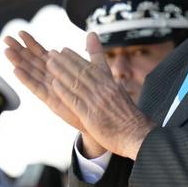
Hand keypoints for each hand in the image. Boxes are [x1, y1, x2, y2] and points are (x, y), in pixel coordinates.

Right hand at [5, 31, 105, 155]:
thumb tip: (92, 32)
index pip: (42, 53)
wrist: (100, 116)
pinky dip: (26, 79)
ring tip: (6, 51)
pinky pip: (36, 88)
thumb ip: (92, 51)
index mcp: (59, 69)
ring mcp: (50, 89)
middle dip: (19, 50)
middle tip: (6, 38)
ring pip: (31, 72)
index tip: (20, 32)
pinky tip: (16, 71)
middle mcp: (51, 78)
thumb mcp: (95, 68)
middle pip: (32, 62)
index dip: (31, 43)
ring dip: (18, 62)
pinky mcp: (51, 100)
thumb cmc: (96, 93)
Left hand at [47, 33, 155, 159]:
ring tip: (49, 63)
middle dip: (65, 61)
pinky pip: (75, 101)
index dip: (76, 58)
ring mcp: (97, 103)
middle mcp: (104, 90)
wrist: (138, 135)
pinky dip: (64, 91)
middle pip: (81, 72)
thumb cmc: (130, 119)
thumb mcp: (122, 95)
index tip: (65, 50)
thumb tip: (108, 77)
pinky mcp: (91, 116)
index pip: (91, 67)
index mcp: (111, 85)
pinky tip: (54, 84)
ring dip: (61, 71)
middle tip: (52, 53)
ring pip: (76, 83)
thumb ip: (112, 84)